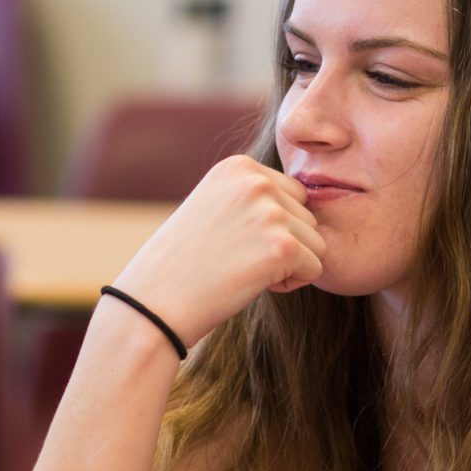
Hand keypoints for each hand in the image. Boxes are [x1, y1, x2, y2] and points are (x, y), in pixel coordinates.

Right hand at [106, 157, 325, 345]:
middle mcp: (256, 181)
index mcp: (239, 166)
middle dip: (284, 244)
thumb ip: (254, 196)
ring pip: (317, 244)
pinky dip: (290, 284)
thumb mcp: (215, 206)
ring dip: (288, 265)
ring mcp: (270, 213)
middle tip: (237, 258)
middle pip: (309, 217)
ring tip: (242, 269)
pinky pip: (315, 269)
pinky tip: (250, 282)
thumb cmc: (183, 262)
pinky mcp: (282, 248)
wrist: (153, 303)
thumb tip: (309, 197)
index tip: (234, 240)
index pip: (294, 194)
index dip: (273, 226)